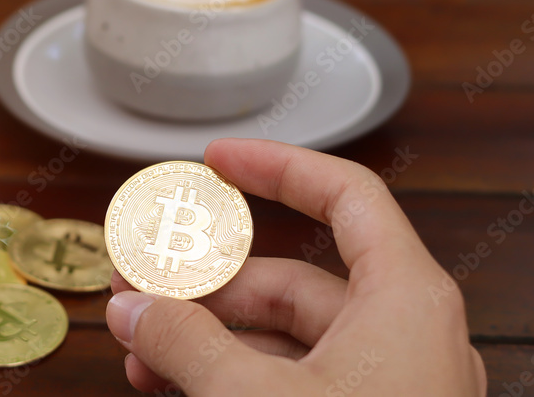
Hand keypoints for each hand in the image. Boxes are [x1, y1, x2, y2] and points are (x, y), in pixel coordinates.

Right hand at [106, 139, 486, 395]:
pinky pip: (289, 381)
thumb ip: (185, 343)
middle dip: (207, 280)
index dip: (277, 166)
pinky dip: (228, 375)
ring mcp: (386, 387)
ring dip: (206, 335)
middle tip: (140, 281)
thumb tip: (130, 309)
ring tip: (139, 344)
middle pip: (292, 277)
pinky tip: (171, 385)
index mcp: (403, 299)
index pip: (344, 195)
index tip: (217, 159)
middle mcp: (401, 334)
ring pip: (283, 337)